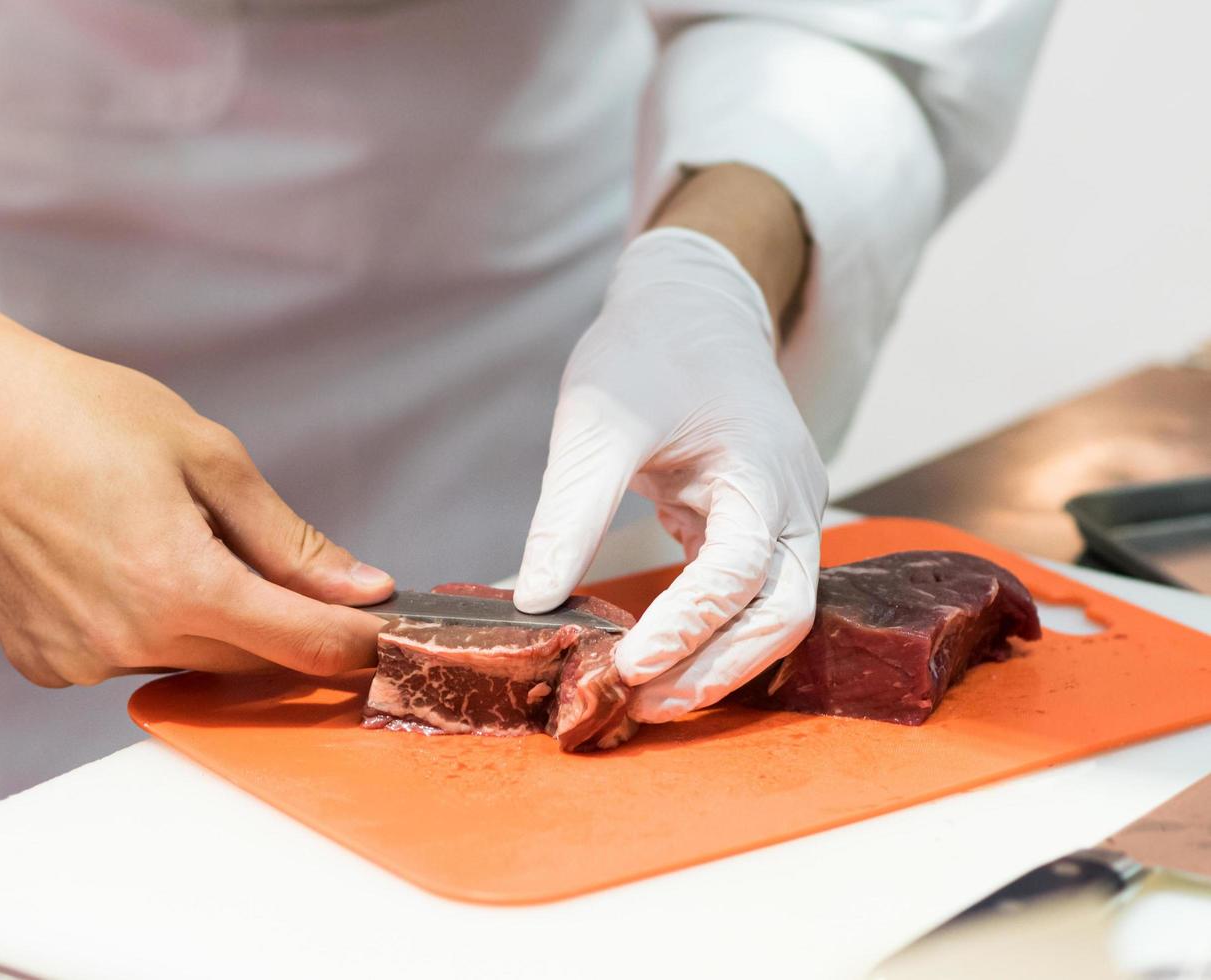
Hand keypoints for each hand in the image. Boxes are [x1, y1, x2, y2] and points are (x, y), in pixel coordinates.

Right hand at [0, 233, 392, 685]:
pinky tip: (123, 565)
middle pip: (253, 659)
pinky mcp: (48, 662)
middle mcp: (131, 637)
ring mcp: (83, 657)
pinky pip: (129, 657)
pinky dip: (147, 623)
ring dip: (211, 620)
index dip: (357, 640)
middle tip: (273, 563)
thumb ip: (290, 539)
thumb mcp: (210, 459)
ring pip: (192, 659)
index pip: (306, 643)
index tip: (380, 629)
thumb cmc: (74, 419)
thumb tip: (355, 584)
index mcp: (182, 584)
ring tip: (170, 540)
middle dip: (283, 622)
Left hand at [514, 227, 826, 721]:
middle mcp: (791, 505)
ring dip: (715, 664)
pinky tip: (657, 660)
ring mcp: (781, 519)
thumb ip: (569, 513)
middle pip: (782, 616)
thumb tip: (533, 603)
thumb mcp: (598, 422)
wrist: (691, 307)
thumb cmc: (648, 351)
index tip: (627, 665)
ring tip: (644, 699)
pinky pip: (746, 598)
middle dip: (715, 669)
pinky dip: (708, 635)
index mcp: (764, 471)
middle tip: (639, 706)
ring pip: (772, 617)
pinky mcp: (754, 529)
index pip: (740, 572)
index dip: (688, 626)